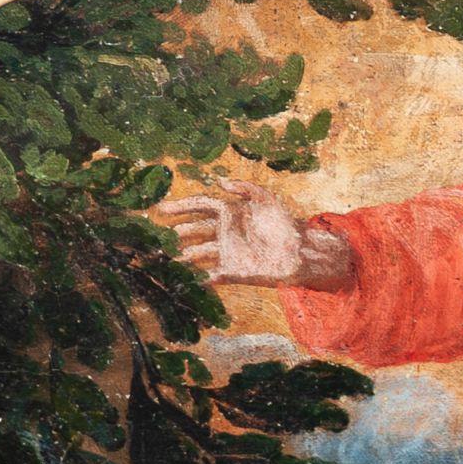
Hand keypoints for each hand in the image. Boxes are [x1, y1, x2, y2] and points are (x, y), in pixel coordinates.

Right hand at [151, 180, 354, 290]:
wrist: (301, 253)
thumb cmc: (286, 224)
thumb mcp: (267, 199)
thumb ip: (245, 188)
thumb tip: (220, 182)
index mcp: (231, 212)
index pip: (201, 207)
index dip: (181, 207)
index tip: (162, 210)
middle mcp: (227, 233)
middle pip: (196, 231)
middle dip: (178, 232)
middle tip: (160, 236)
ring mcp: (229, 253)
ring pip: (199, 253)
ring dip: (183, 255)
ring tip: (166, 257)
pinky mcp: (234, 271)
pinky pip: (211, 275)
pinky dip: (198, 279)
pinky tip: (185, 281)